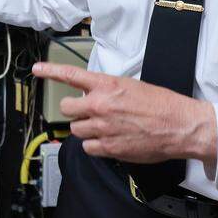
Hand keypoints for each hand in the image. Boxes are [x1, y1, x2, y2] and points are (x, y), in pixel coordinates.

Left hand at [33, 62, 217, 170]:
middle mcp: (100, 105)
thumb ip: (108, 89)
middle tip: (89, 112)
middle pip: (67, 108)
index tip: (37, 69)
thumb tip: (94, 93)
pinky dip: (94, 145)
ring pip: (76, 129)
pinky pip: (87, 147)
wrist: (181, 126)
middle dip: (75, 110)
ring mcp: (103, 127)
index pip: (71, 75)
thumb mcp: (132, 86)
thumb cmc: (162, 105)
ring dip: (85, 128)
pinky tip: (109, 140)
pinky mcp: (109, 148)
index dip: (50, 71)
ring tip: (105, 127)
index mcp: (107, 85)